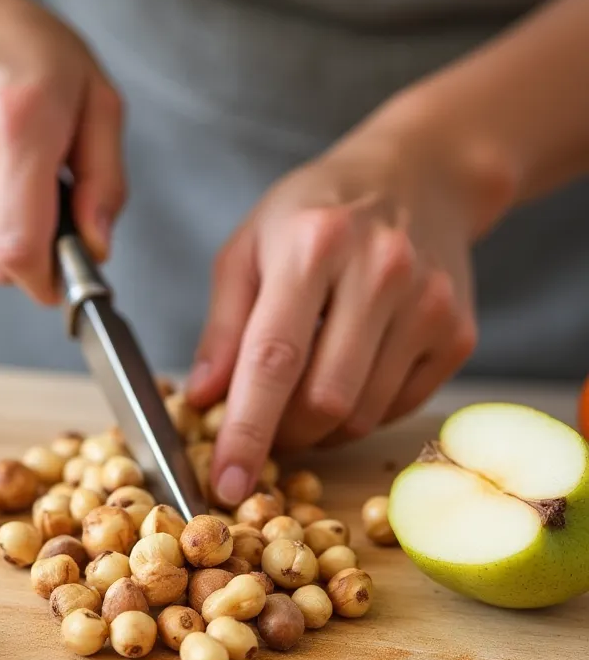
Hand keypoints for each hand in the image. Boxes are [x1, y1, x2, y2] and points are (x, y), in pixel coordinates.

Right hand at [0, 0, 125, 303]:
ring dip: (10, 228)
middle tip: (58, 207)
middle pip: (2, 261)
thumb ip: (108, 178)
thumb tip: (98, 244)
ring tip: (20, 168)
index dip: (49, 279)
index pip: (21, 246)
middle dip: (39, 255)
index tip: (70, 276)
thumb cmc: (25, 46)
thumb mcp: (97, 97)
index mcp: (21, 124)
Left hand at [188, 100, 485, 507]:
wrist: (419, 176)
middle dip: (284, 436)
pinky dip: (363, 412)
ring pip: (365, 415)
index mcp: (314, 244)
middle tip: (263, 430)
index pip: (273, 359)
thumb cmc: (318, 212)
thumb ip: (223, 326)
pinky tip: (350, 374)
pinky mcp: (458, 333)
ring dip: (322, 429)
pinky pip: (400, 408)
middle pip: (325, 399)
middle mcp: (381, 271)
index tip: (224, 484)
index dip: (245, 430)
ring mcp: (429, 304)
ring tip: (303, 396)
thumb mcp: (250, 246)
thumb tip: (202, 400)